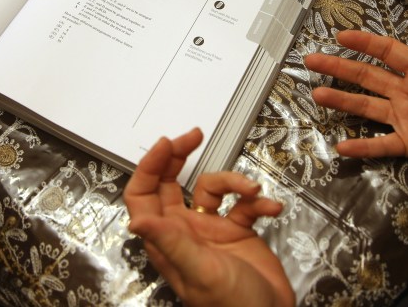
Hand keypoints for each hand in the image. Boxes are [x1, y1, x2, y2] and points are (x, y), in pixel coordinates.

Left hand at [124, 128, 294, 306]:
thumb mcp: (199, 271)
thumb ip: (171, 242)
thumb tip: (136, 220)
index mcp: (167, 239)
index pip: (143, 195)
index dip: (149, 167)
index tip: (167, 143)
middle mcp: (185, 231)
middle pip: (171, 183)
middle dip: (181, 157)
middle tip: (194, 135)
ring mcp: (211, 231)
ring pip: (214, 188)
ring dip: (235, 182)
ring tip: (252, 190)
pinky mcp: (239, 233)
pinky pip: (245, 205)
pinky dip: (259, 201)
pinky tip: (271, 207)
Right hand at [305, 29, 407, 188]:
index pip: (389, 53)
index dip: (365, 43)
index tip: (341, 35)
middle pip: (368, 76)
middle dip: (340, 67)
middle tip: (313, 60)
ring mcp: (405, 119)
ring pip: (366, 106)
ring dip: (342, 101)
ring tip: (317, 95)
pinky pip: (380, 144)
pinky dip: (362, 146)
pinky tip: (342, 147)